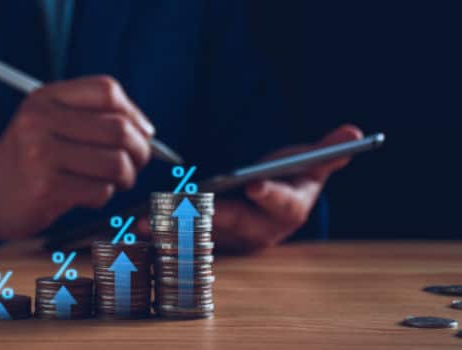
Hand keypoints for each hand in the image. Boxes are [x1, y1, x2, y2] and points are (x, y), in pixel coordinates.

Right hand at [0, 75, 153, 239]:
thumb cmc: (27, 161)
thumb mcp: (47, 123)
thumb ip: (90, 118)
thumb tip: (146, 131)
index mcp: (44, 98)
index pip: (107, 90)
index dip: (134, 113)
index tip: (142, 132)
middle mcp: (39, 120)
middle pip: (118, 129)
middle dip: (139, 152)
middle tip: (136, 164)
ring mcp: (40, 155)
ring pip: (115, 163)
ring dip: (124, 178)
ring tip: (114, 182)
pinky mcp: (45, 188)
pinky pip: (100, 191)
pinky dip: (103, 197)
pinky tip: (86, 195)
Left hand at [137, 124, 361, 253]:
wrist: (266, 206)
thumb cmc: (287, 180)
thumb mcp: (307, 166)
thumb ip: (327, 153)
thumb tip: (354, 133)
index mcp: (286, 211)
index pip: (281, 204)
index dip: (269, 195)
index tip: (254, 184)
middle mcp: (257, 231)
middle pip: (233, 223)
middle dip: (206, 215)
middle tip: (183, 204)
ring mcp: (229, 240)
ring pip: (201, 236)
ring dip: (172, 230)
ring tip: (146, 222)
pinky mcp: (204, 243)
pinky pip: (181, 241)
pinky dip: (159, 236)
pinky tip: (136, 227)